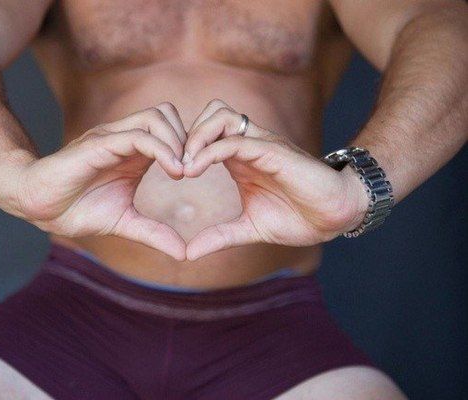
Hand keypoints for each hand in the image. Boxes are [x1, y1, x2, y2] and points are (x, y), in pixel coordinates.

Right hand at [15, 103, 186, 259]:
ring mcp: (112, 138)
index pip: (172, 129)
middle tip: (193, 169)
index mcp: (134, 154)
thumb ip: (154, 233)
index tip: (198, 173)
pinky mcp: (99, 144)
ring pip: (156, 117)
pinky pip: (137, 135)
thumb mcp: (124, 223)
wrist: (38, 206)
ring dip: (177, 141)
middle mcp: (125, 139)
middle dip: (188, 138)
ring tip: (182, 172)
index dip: (190, 146)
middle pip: (167, 114)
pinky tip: (173, 172)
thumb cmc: (76, 209)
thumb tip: (183, 253)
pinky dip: (161, 149)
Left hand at [182, 100, 369, 260]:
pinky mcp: (274, 152)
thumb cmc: (299, 217)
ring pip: (221, 117)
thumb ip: (219, 236)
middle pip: (210, 114)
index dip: (183, 147)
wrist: (337, 215)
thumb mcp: (249, 228)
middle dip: (186, 135)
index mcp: (241, 160)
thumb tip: (188, 254)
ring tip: (184, 166)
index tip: (168, 173)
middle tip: (173, 166)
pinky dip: (211, 150)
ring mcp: (262, 145)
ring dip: (196, 136)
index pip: (206, 134)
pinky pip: (237, 140)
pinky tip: (195, 170)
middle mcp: (250, 145)